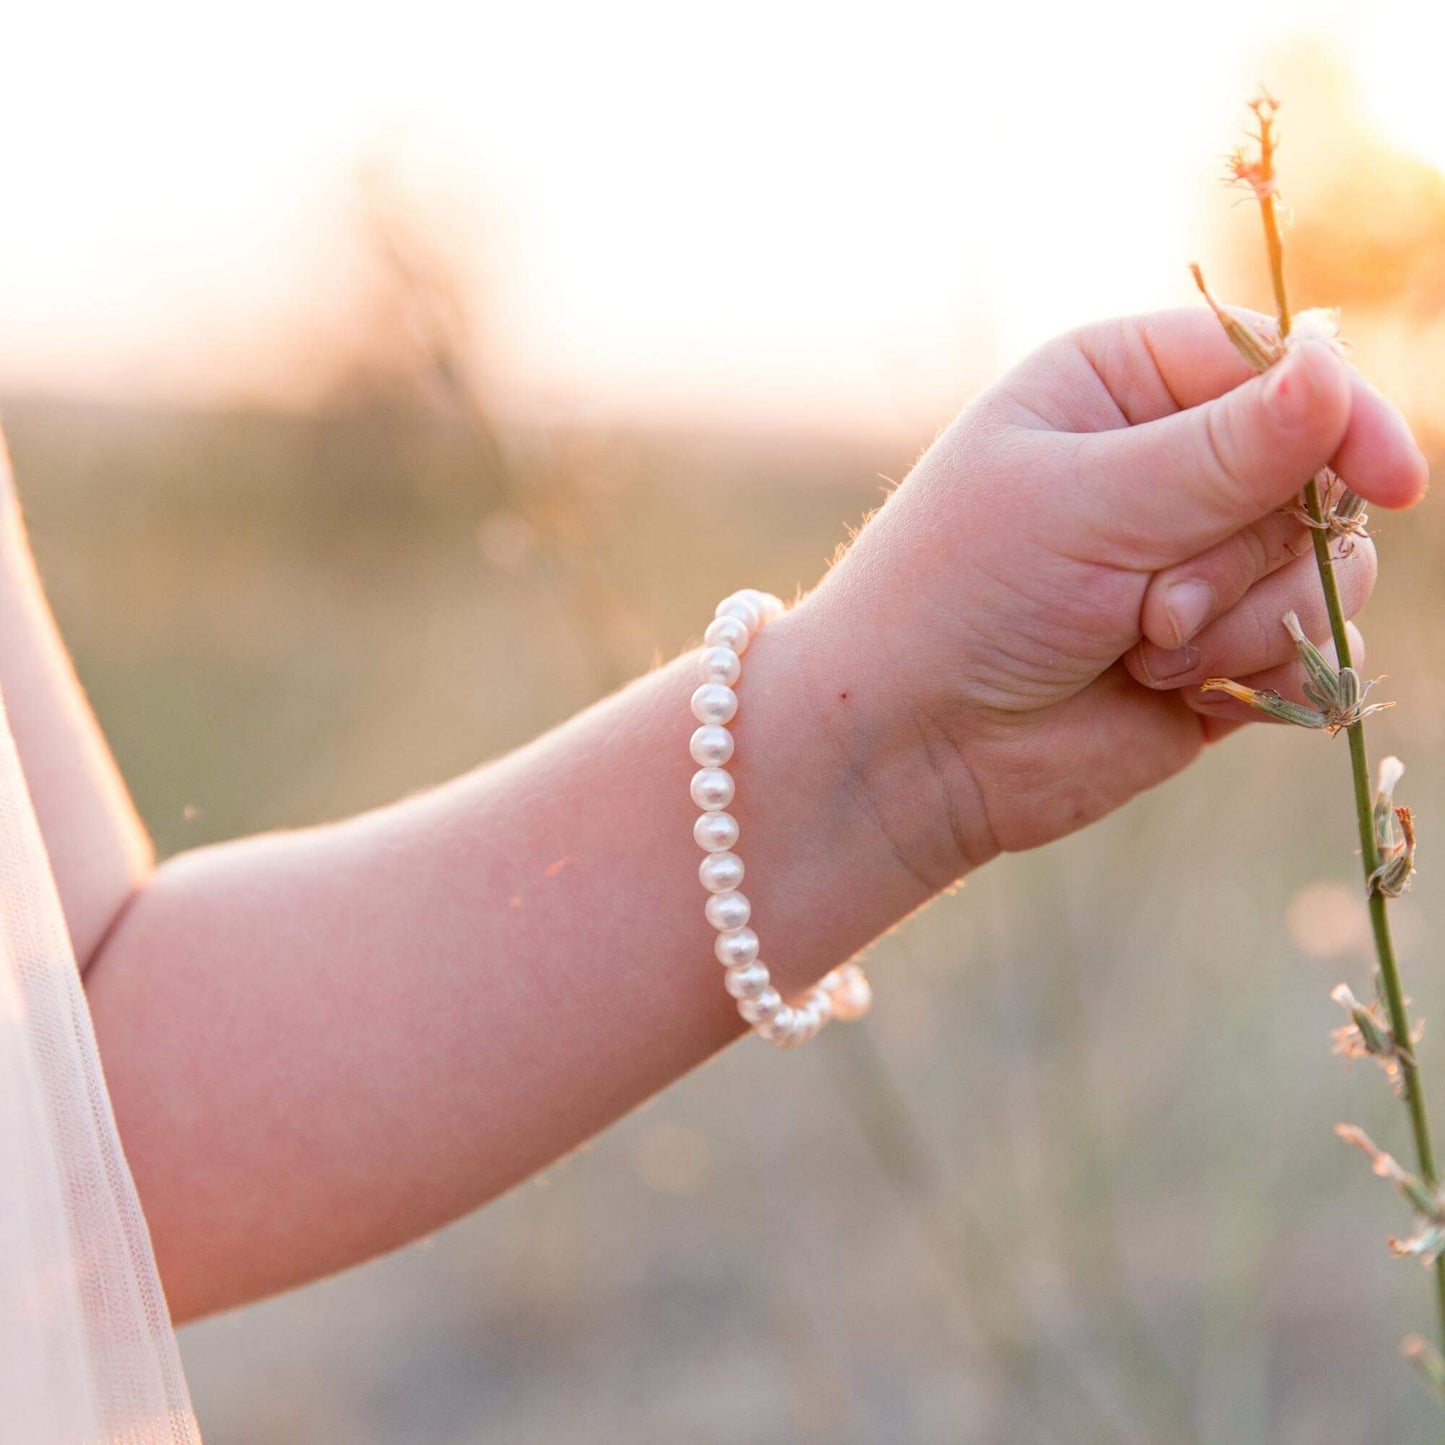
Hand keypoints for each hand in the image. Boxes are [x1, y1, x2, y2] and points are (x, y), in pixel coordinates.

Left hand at [793, 308, 1427, 880]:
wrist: (911, 747)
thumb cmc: (965, 598)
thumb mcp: (1086, 504)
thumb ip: (1224, 450)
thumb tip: (1334, 371)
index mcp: (1120, 386)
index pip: (1278, 366)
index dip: (1342, 416)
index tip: (1388, 482)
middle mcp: (1166, 465)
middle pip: (1315, 473)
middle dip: (1249, 553)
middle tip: (1153, 610)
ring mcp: (1195, 563)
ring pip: (1324, 566)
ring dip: (1248, 620)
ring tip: (1146, 654)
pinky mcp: (1215, 653)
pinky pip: (1307, 648)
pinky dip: (1257, 674)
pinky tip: (1172, 693)